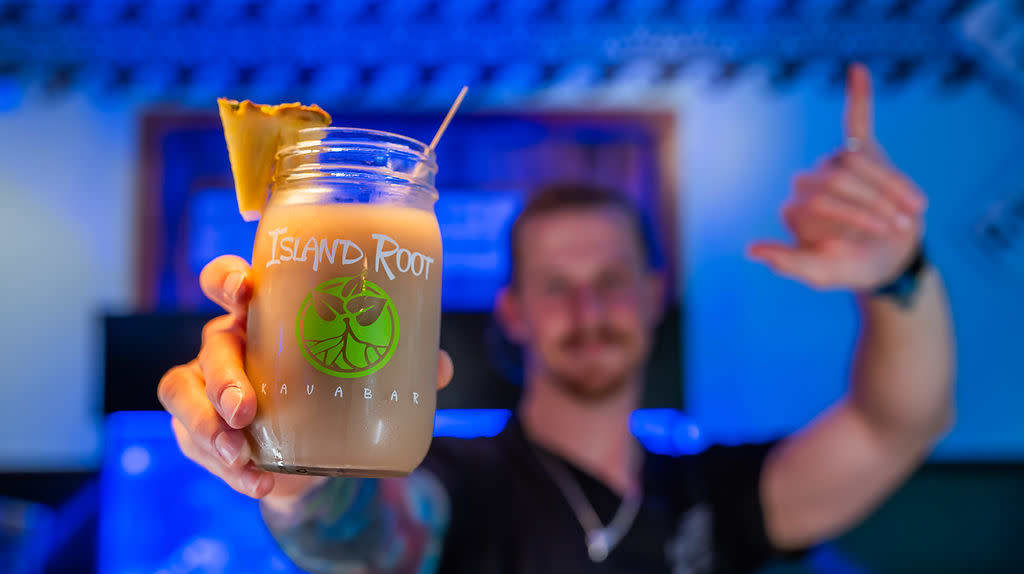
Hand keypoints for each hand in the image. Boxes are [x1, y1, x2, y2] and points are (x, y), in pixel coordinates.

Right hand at [158, 255, 454, 500]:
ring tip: (240, 453)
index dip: (227, 279)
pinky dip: (225, 468)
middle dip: (221, 375)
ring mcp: (206, 385)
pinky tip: (257, 480)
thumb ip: (401, 367)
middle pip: (210, 344)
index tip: (244, 289)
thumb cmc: (334, 390)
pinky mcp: (197, 427)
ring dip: (209, 425)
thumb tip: (440, 366)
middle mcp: (230, 343)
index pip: (229, 283)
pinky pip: (193, 441)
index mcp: (264, 314)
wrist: (315, 450)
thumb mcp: (364, 374)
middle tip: (244, 407)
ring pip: (186, 393)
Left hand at [748, 64, 926, 290]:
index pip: (823, 200)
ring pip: (860, 162)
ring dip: (891, 185)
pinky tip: (857, 70)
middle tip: (901, 228)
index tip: (885, 236)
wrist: (886, 261)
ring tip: (913, 212)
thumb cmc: (850, 269)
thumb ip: (788, 263)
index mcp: (795, 208)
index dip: (859, 216)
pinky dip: (859, 94)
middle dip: (876, 203)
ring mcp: (834, 165)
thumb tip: (750, 250)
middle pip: (842, 180)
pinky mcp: (862, 152)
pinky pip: (856, 120)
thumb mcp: (820, 275)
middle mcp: (809, 181)